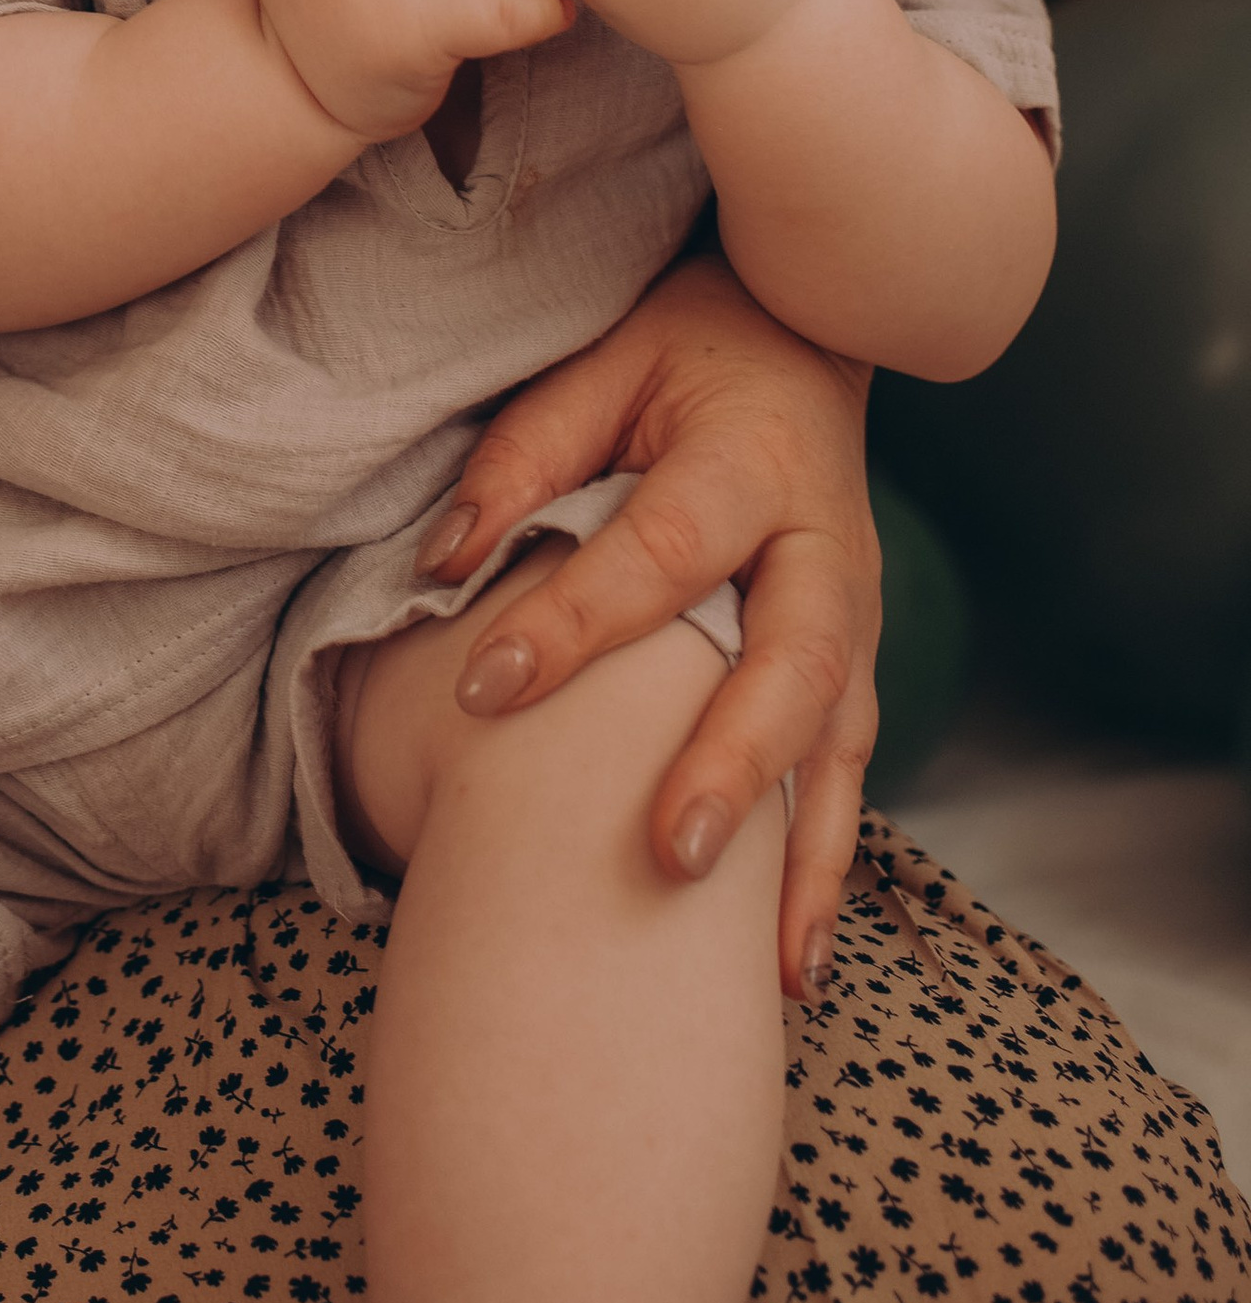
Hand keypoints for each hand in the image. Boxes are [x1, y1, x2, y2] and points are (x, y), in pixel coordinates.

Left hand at [417, 250, 878, 999]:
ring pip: (841, 741)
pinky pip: (846, 772)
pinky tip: (793, 961)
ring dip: (804, 854)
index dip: (574, 622)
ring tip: (768, 968)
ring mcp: (857, 614)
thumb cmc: (684, 353)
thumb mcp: (601, 368)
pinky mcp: (857, 664)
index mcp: (752, 460)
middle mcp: (825, 546)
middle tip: (668, 855)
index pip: (661, 552)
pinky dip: (823, 867)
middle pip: (795, 662)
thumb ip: (524, 460)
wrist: (806, 335)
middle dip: (734, 764)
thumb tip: (444, 563)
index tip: (484, 687)